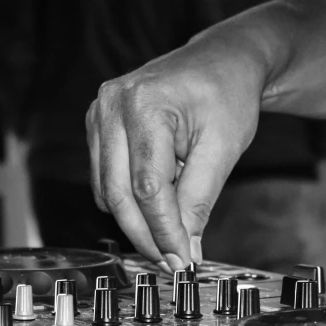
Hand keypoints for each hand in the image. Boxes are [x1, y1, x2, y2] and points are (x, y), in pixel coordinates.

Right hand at [85, 38, 264, 272]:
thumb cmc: (226, 95)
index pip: (147, 187)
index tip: (181, 260)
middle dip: (147, 236)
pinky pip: (107, 180)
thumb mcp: (223, 149)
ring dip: (138, 223)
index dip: (164, 231)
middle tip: (173, 263)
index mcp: (144, 105)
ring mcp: (99, 116)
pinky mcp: (99, 128)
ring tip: (172, 237)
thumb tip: (184, 249)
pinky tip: (160, 207)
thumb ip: (199, 201)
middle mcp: (111, 107)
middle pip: (118, 194)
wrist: (220, 62)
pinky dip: (131, 202)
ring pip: (108, 192)